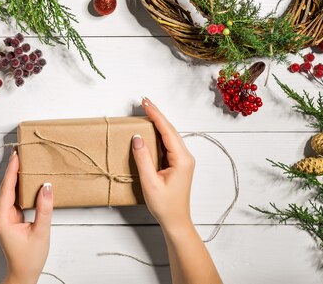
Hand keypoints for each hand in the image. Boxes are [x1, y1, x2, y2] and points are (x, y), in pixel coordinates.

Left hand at [0, 151, 53, 283]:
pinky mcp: (10, 219)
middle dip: (12, 169)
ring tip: (23, 161)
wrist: (23, 274)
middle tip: (21, 152)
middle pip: (6, 187)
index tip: (17, 155)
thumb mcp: (40, 232)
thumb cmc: (29, 258)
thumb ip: (44, 208)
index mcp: (3, 218)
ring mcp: (4, 217)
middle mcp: (0, 216)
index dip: (12, 170)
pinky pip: (13, 199)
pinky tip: (26, 179)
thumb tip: (46, 187)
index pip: (7, 188)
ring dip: (15, 177)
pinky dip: (19, 187)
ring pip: (9, 192)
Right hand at [132, 97, 195, 231]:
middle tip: (144, 101)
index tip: (146, 102)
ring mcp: (183, 160)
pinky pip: (168, 143)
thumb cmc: (165, 205)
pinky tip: (151, 129)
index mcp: (182, 159)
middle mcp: (185, 156)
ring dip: (158, 123)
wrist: (176, 221)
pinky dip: (159, 133)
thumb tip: (137, 137)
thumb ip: (143, 158)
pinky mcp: (178, 164)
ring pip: (169, 135)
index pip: (167, 130)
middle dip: (157, 114)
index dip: (156, 115)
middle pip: (170, 129)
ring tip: (147, 110)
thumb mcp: (150, 182)